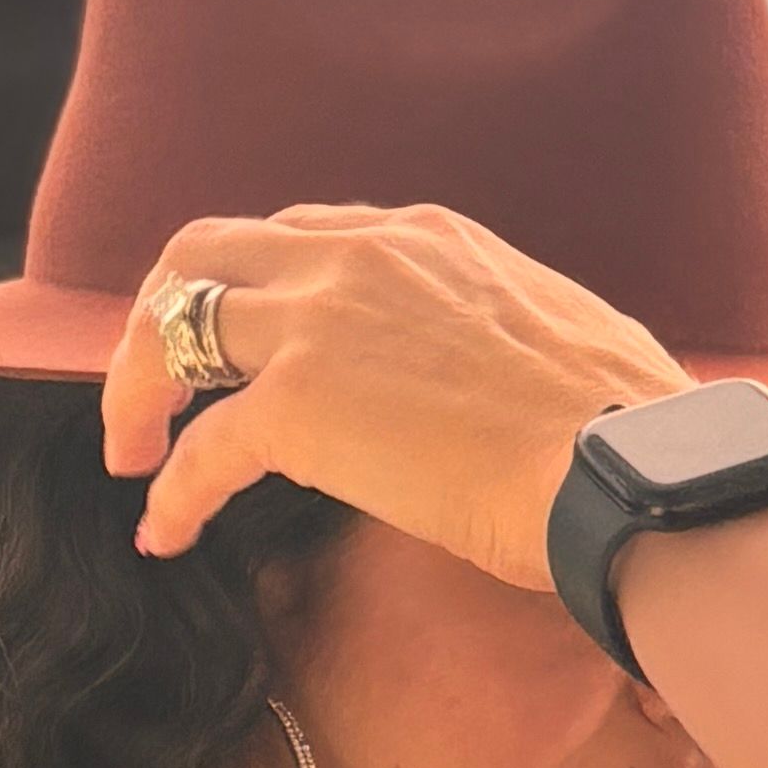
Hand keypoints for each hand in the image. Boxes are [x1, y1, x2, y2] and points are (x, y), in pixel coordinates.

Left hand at [105, 202, 686, 583]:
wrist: (632, 469)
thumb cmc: (634, 427)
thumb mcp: (565, 333)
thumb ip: (508, 330)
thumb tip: (522, 378)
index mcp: (425, 238)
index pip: (303, 236)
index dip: (256, 290)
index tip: (245, 346)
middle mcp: (358, 256)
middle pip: (204, 252)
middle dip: (160, 312)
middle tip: (155, 383)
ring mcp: (319, 324)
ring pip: (172, 325)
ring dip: (137, 389)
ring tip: (134, 453)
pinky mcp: (298, 406)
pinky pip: (201, 446)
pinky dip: (172, 490)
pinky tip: (165, 531)